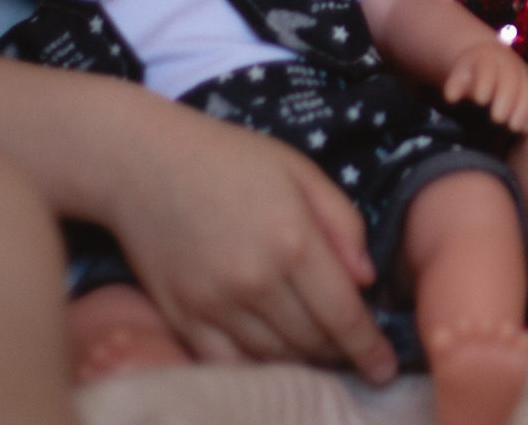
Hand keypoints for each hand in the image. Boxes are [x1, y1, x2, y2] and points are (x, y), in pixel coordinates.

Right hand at [98, 98, 394, 382]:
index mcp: (293, 241)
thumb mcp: (302, 172)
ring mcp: (214, 305)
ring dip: (303, 360)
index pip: (343, 314)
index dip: (368, 347)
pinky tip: (273, 357)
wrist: (144, 165)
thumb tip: (366, 281)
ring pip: (274, 357)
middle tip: (354, 350)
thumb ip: (344, 224)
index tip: (384, 368)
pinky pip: (227, 363)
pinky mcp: (182, 317)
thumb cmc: (231, 159)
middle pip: (312, 341)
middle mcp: (255, 281)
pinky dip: (256, 367)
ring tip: (319, 351)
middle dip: (340, 351)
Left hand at [443, 40, 527, 133]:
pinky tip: (525, 129)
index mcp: (489, 59)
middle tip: (497, 119)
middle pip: (512, 80)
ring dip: (523, 110)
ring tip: (513, 128)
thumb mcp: (460, 75)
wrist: (491, 61)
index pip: (488, 69)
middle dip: (506, 99)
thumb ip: (455, 85)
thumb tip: (451, 97)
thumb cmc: (471, 74)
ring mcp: (524, 78)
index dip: (485, 84)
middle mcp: (510, 66)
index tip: (479, 100)